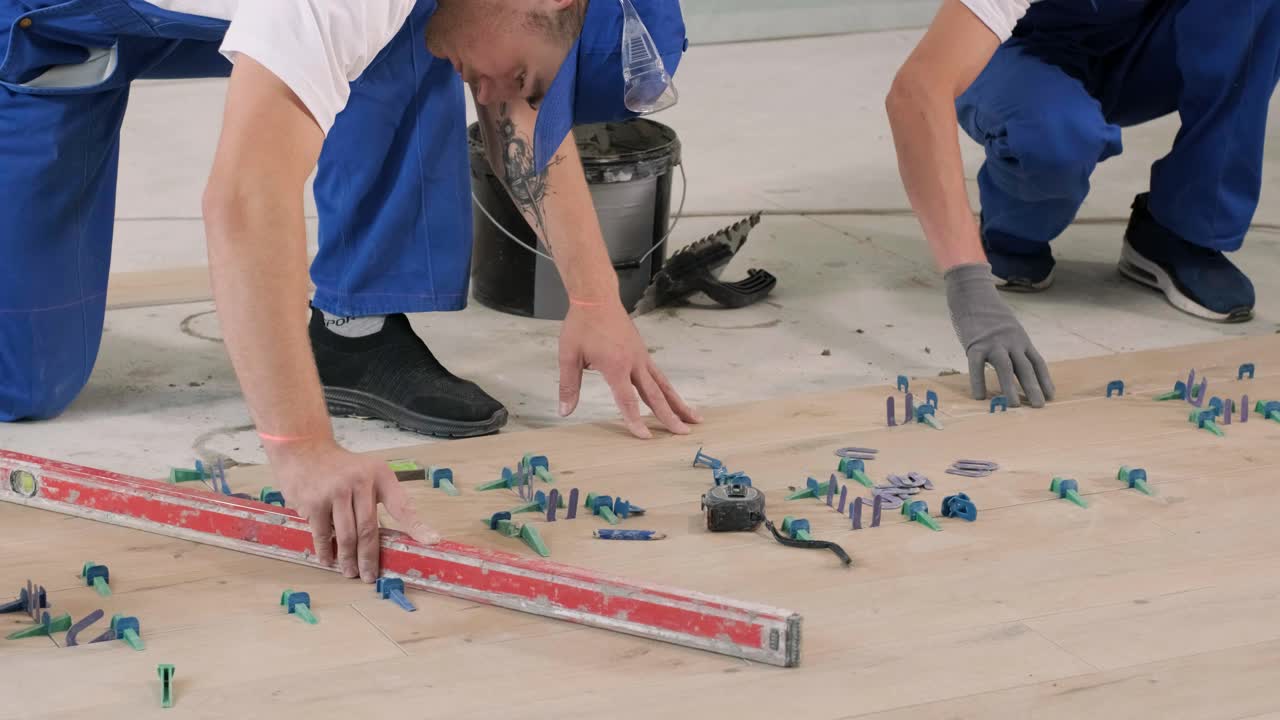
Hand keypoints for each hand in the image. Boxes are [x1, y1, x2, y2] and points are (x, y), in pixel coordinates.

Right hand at [266, 439, 440, 581]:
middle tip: (369, 576)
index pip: (402, 505)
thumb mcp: (370, 473)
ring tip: (350, 572)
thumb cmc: (342, 468)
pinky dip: (326, 550)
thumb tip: (399, 534)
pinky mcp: (314, 501)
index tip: (432, 541)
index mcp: (380, 475)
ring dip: (348, 559)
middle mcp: (359, 481)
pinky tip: (329, 560)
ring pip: (346, 535)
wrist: (305, 451)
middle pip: (369, 529)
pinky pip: (322, 533)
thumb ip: (384, 498)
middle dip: (369, 557)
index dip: (417, 526)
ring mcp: (335, 491)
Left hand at [558, 299, 701, 437]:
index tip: (646, 437)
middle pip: (655, 395)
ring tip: (694, 417)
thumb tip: (565, 411)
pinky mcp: (642, 352)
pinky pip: (659, 375)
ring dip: (679, 402)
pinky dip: (669, 389)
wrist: (597, 298)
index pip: (628, 400)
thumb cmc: (582, 325)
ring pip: (663, 385)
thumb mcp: (568, 355)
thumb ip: (569, 386)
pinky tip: (675, 398)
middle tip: (684, 433)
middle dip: (670, 416)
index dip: (635, 420)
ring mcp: (641, 357)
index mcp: (616, 366)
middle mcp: (634, 363)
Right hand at [944, 263, 1054, 407]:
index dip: (1045, 380)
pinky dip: (978, 382)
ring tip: (1014, 405)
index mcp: (1021, 339)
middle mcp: (1011, 342)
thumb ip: (1012, 345)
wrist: (973, 293)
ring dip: (1010, 388)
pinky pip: (976, 366)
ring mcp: (993, 343)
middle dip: (1033, 388)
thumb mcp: (1009, 328)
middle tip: (1039, 406)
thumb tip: (1016, 366)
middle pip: (1025, 368)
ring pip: (1005, 368)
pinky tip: (980, 397)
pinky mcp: (974, 344)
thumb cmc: (989, 313)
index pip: (1037, 362)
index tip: (1051, 395)